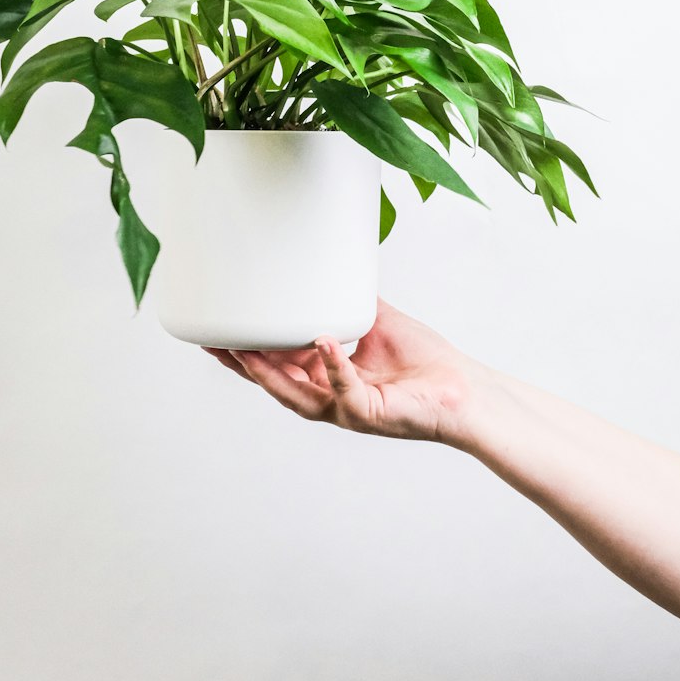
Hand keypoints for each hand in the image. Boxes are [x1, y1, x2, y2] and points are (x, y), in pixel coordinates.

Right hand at [203, 297, 485, 444]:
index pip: (279, 367)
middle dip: (244, 366)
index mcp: (329, 379)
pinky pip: (346, 389)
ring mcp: (349, 410)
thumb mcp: (378, 323)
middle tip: (214, 343)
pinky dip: (334, 364)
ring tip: (246, 349)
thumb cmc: (426, 364)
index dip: (248, 354)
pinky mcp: (371, 414)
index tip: (219, 333)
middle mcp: (332, 399)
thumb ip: (352, 302)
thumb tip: (334, 267)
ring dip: (270, 373)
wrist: (465, 390)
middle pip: (276, 385)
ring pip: (297, 395)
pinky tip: (323, 340)